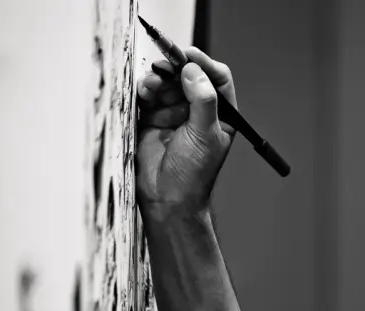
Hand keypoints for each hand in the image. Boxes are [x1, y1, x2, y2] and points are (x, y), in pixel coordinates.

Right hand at [136, 47, 238, 212]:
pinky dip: (145, 90)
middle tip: (163, 65)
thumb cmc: (193, 175)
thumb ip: (202, 101)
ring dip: (158, 79)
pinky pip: (148, 96)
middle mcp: (197, 111)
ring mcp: (174, 114)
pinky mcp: (152, 119)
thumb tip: (193, 70)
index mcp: (220, 114)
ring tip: (152, 84)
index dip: (203, 63)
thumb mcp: (204, 135)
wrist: (167, 200)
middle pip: (187, 76)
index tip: (188, 55)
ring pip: (166, 83)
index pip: (217, 78)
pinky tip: (144, 92)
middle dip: (175, 68)